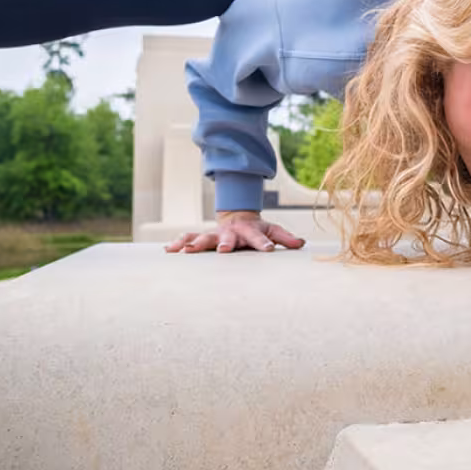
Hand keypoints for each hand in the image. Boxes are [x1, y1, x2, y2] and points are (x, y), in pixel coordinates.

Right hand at [163, 210, 306, 253]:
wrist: (237, 218)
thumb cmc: (257, 229)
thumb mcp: (273, 230)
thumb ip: (285, 238)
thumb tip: (302, 243)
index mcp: (249, 231)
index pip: (259, 237)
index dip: (264, 243)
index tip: (267, 250)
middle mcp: (230, 233)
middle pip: (227, 237)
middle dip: (224, 244)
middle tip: (222, 251)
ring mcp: (215, 234)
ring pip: (203, 237)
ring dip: (195, 243)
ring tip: (186, 250)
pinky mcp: (202, 237)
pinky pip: (188, 239)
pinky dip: (178, 244)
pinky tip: (168, 250)